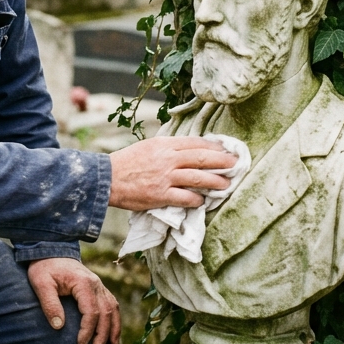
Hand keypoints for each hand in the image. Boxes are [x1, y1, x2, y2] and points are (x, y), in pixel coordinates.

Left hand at [27, 258, 120, 343]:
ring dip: (114, 328)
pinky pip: (112, 304)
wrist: (50, 251)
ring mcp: (99, 285)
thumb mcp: (41, 283)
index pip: (91, 311)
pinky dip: (115, 319)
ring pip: (113, 309)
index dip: (88, 330)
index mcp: (83, 283)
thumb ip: (49, 303)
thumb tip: (59, 326)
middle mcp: (96, 284)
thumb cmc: (44, 268)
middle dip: (102, 335)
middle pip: (106, 313)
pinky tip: (113, 332)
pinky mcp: (98, 288)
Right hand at [108, 137, 236, 211]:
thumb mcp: (148, 146)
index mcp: (164, 144)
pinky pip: (186, 198)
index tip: (226, 149)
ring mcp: (165, 177)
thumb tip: (189, 150)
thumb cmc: (127, 162)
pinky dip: (197, 200)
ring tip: (227, 184)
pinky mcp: (161, 195)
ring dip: (216, 181)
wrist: (107, 178)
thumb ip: (168, 148)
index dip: (214, 146)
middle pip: (202, 158)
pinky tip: (203, 201)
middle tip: (236, 164)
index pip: (196, 143)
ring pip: (199, 178)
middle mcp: (168, 158)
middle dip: (222, 161)